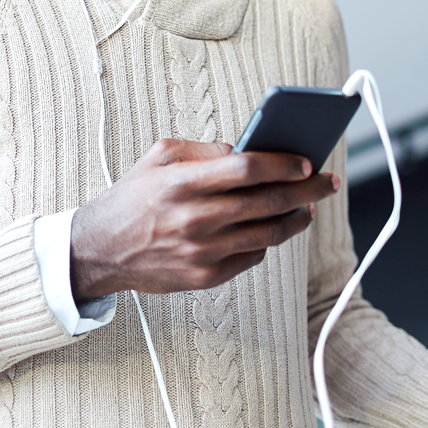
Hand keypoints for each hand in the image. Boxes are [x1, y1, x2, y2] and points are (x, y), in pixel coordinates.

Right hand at [69, 139, 337, 298]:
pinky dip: (268, 242)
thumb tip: (245, 150)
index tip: (305, 162)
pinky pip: (252, 258)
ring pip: (268, 234)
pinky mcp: (205, 277)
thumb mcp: (158, 157)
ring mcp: (202, 252)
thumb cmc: (132, 198)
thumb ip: (202, 150)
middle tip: (327, 182)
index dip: (283, 164)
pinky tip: (273, 228)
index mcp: (182, 182)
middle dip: (306, 190)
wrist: (100, 250)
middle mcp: (195, 218)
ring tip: (308, 207)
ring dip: (296, 219)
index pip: (247, 169)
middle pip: (267, 202)